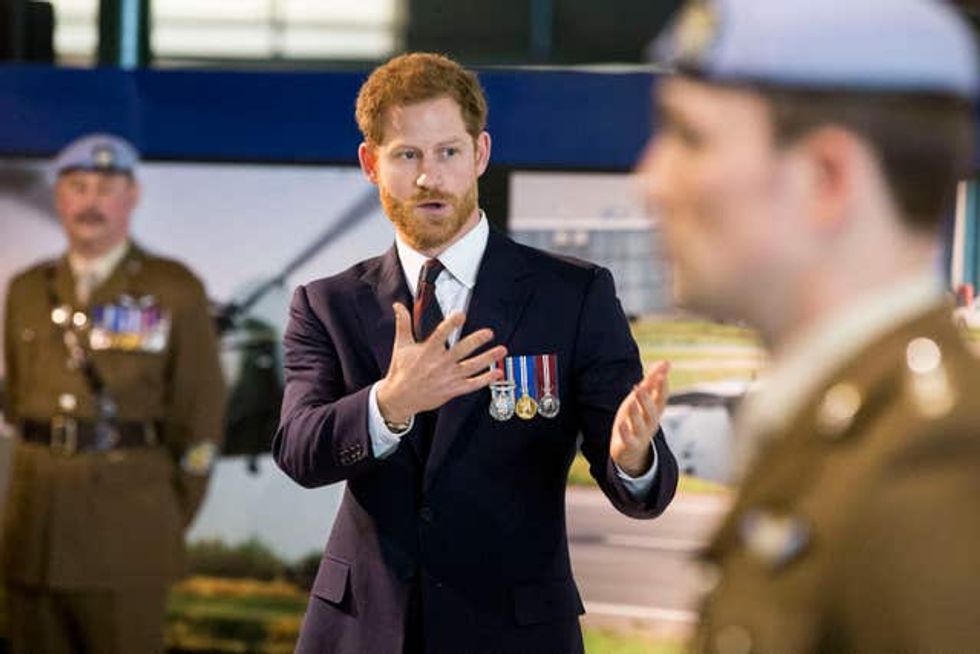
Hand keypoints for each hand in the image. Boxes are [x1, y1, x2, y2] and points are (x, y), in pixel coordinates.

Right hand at [377, 303, 506, 422]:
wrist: (400, 398)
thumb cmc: (402, 371)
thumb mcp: (401, 345)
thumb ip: (403, 324)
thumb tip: (399, 306)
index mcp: (428, 351)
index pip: (441, 334)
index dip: (451, 324)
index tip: (460, 315)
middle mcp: (440, 363)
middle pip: (461, 350)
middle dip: (477, 340)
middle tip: (489, 333)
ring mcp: (448, 377)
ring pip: (472, 366)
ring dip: (488, 358)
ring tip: (501, 350)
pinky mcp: (453, 390)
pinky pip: (472, 384)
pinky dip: (486, 379)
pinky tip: (498, 372)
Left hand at [610, 360, 670, 476]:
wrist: (630, 451)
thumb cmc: (638, 419)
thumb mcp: (644, 400)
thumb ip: (653, 382)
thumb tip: (666, 362)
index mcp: (655, 411)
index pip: (661, 398)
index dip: (662, 386)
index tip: (663, 373)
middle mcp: (650, 423)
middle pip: (652, 412)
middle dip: (647, 400)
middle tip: (641, 386)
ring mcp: (641, 435)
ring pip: (640, 425)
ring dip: (636, 413)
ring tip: (629, 404)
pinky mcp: (629, 445)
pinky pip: (628, 439)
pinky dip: (626, 432)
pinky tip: (621, 424)